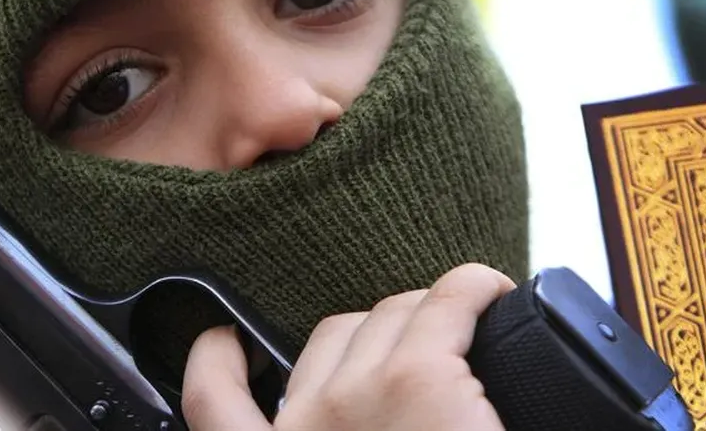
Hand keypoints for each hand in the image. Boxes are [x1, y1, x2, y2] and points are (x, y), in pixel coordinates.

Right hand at [181, 263, 515, 430]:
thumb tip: (365, 422)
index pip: (211, 402)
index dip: (217, 362)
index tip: (223, 343)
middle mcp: (303, 428)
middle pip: (330, 337)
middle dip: (375, 341)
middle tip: (422, 372)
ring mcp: (358, 397)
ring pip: (390, 313)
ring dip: (427, 320)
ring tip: (466, 348)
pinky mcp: (420, 376)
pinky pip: (452, 298)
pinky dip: (477, 288)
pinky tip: (494, 295)